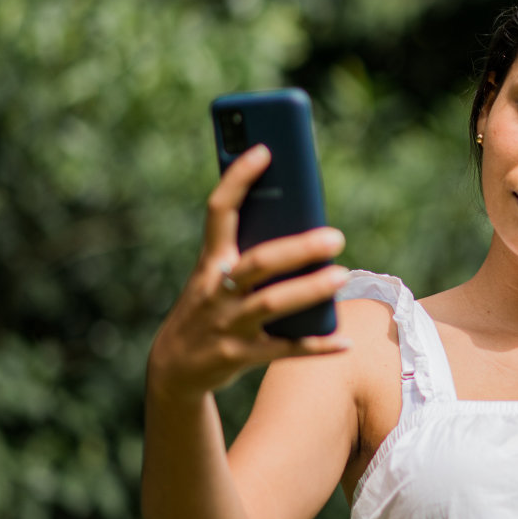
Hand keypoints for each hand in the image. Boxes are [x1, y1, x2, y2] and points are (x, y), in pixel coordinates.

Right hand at [148, 144, 350, 397]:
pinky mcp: (239, 356)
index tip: (264, 149)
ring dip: (309, 290)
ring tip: (341, 276)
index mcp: (211, 261)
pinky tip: (345, 340)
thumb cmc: (210, 308)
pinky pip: (284, 349)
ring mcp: (227, 324)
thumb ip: (250, 253)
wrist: (173, 369)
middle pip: (259, 262)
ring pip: (272, 304)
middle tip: (336, 237)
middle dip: (297, 248)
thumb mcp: (217, 277)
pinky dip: (316, 345)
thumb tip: (307, 227)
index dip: (238, 179)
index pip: (219, 211)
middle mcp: (217, 289)